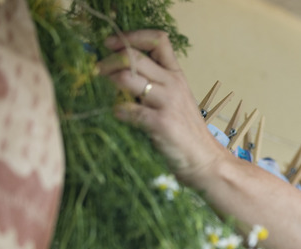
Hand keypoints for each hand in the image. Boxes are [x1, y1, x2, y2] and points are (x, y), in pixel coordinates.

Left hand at [97, 30, 225, 184]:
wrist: (204, 160)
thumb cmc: (186, 132)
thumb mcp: (175, 101)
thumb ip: (154, 85)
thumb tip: (119, 74)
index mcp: (177, 75)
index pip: (158, 40)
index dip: (131, 36)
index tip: (111, 43)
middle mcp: (173, 84)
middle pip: (133, 56)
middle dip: (107, 61)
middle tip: (96, 72)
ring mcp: (168, 102)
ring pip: (126, 78)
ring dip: (108, 83)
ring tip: (104, 94)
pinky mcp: (160, 123)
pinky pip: (128, 110)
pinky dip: (118, 112)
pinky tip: (120, 117)